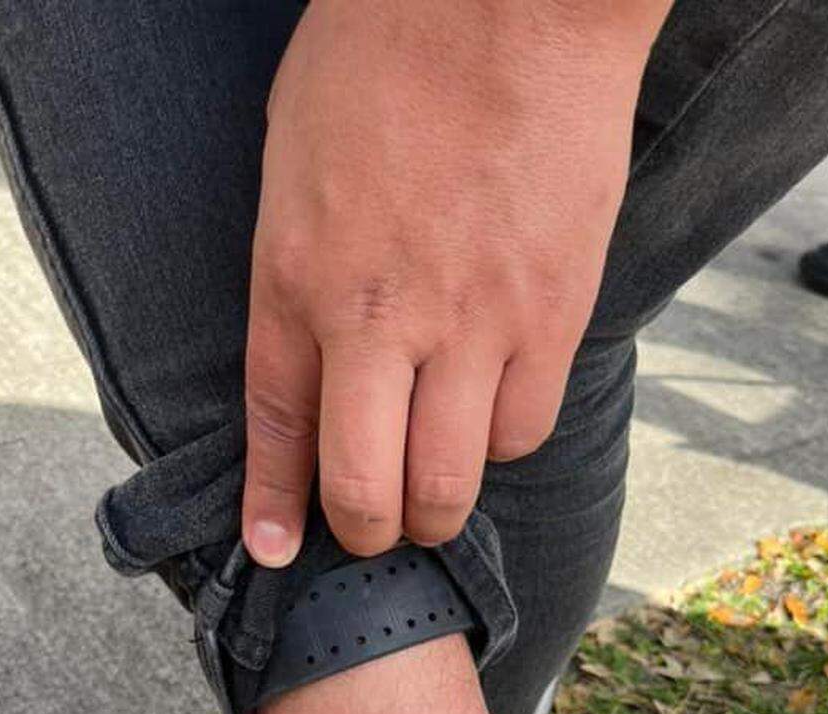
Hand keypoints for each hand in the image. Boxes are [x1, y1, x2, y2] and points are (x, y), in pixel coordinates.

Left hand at [241, 0, 668, 564]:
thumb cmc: (390, 51)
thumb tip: (317, 353)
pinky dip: (501, 442)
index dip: (275, 506)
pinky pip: (523, 431)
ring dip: (436, 505)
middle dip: (366, 530)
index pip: (278, 427)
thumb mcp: (296, 157)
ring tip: (434, 488)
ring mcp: (472, 324)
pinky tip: (492, 414)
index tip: (278, 549)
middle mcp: (379, 317)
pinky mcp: (552, 317)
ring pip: (450, 481)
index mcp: (298, 272)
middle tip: (374, 527)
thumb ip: (297, 268)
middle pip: (366, 488)